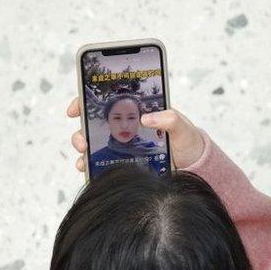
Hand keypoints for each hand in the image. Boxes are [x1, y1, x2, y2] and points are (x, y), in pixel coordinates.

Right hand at [66, 98, 204, 172]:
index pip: (106, 101)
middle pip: (94, 124)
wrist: (194, 166)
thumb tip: (147, 118)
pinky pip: (103, 162)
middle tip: (82, 139)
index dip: (86, 101)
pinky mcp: (125, 163)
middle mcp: (126, 127)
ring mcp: (123, 145)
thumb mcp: (182, 128)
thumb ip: (169, 119)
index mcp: (137, 111)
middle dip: (81, 130)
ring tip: (83, 154)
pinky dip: (91, 165)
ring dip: (83, 148)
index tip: (76, 109)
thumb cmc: (188, 141)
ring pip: (94, 143)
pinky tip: (87, 168)